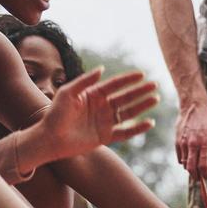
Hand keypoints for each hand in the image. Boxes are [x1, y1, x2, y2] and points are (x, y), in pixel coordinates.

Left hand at [37, 68, 158, 163]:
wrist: (50, 138)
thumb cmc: (55, 114)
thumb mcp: (68, 93)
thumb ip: (85, 81)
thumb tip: (102, 69)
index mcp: (93, 94)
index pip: (115, 84)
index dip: (128, 79)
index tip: (142, 74)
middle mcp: (101, 107)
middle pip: (125, 97)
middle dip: (140, 91)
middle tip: (154, 85)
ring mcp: (105, 122)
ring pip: (128, 112)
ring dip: (142, 106)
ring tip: (155, 99)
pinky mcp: (106, 137)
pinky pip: (126, 132)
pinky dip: (138, 128)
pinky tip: (149, 122)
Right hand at [176, 102, 206, 179]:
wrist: (193, 107)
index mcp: (205, 142)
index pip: (204, 165)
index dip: (206, 174)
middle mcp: (193, 144)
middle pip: (192, 168)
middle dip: (196, 176)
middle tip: (200, 178)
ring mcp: (183, 143)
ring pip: (184, 164)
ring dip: (190, 169)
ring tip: (196, 168)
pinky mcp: (177, 141)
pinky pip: (179, 158)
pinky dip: (184, 162)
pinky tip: (190, 160)